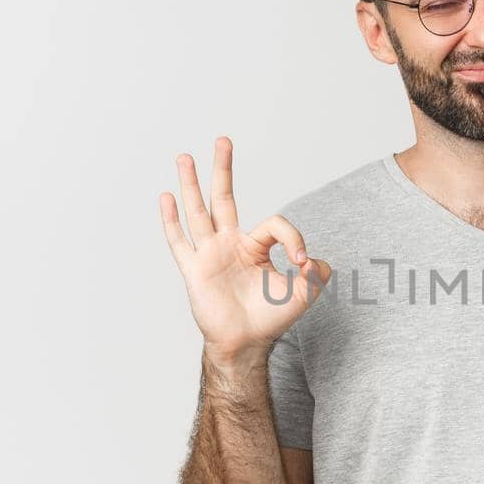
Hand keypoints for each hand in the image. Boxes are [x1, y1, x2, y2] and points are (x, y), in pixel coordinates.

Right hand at [159, 135, 330, 358]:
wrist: (246, 343)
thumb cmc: (269, 320)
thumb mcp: (303, 294)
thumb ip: (316, 274)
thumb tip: (317, 260)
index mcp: (253, 247)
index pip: (273, 223)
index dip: (292, 237)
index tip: (302, 261)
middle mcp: (228, 244)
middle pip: (223, 198)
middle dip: (223, 169)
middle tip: (223, 140)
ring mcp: (209, 254)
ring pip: (198, 212)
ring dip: (191, 184)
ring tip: (184, 157)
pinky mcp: (194, 269)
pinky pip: (179, 241)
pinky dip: (172, 220)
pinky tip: (165, 198)